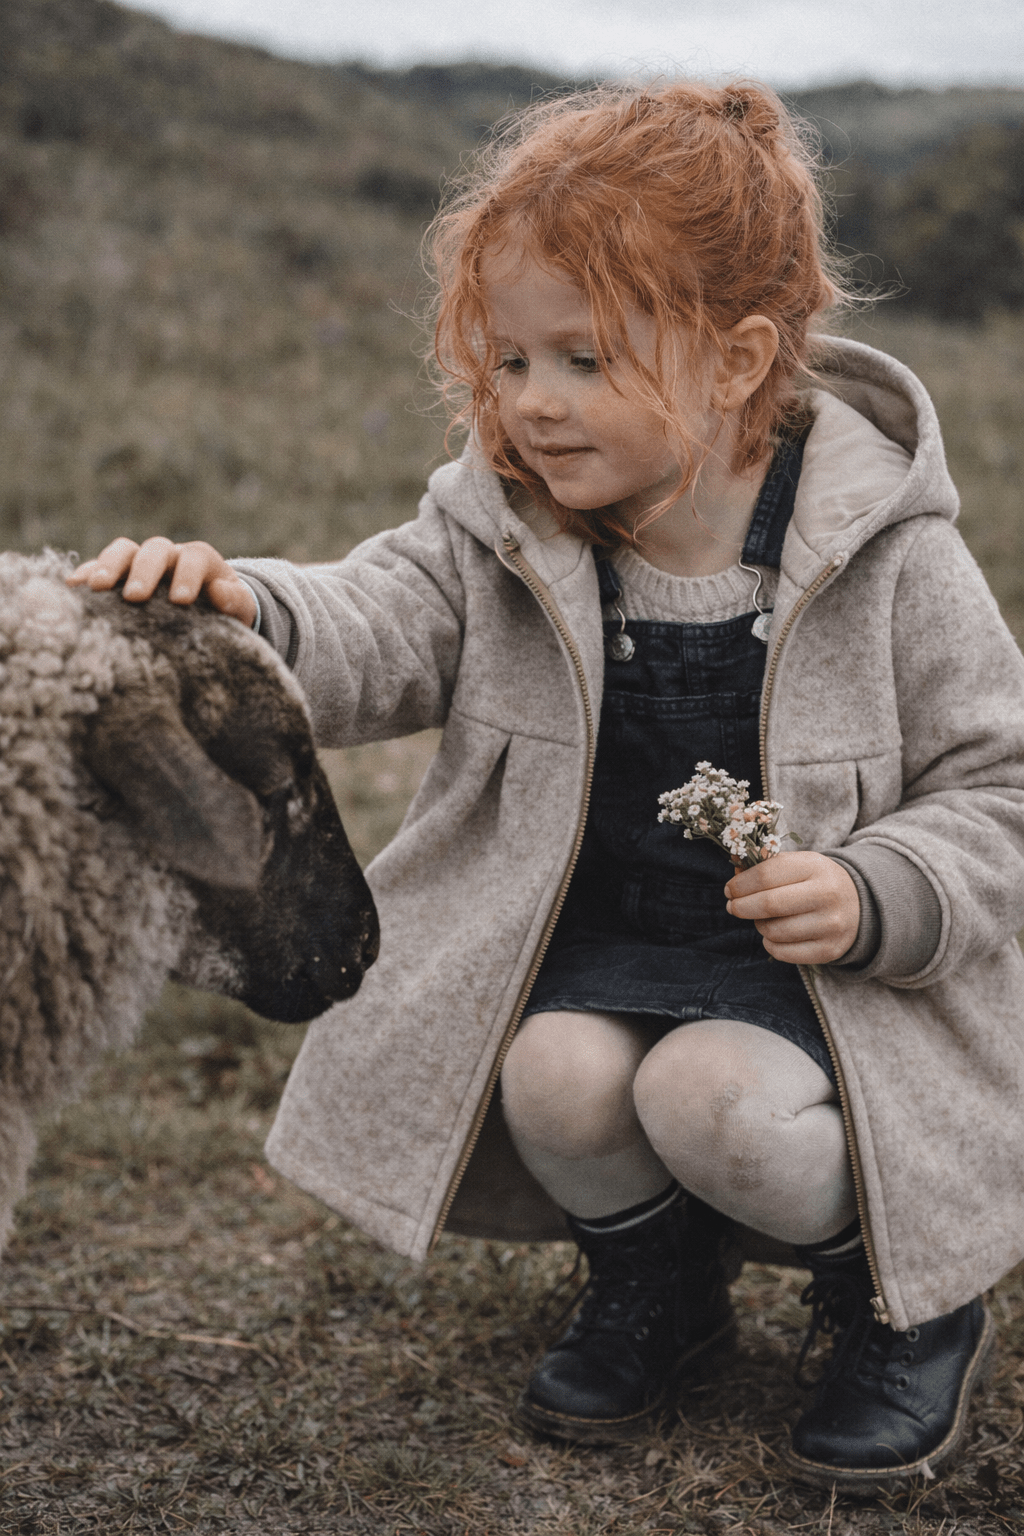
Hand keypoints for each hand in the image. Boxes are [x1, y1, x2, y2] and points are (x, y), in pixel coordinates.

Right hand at [67, 536, 256, 626]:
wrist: (207, 612)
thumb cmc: (225, 613)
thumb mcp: (239, 611)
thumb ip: (236, 602)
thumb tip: (221, 591)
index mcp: (201, 560)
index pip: (195, 557)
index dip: (188, 575)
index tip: (181, 601)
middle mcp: (170, 555)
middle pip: (156, 550)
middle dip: (144, 571)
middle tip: (136, 597)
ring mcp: (141, 562)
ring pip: (124, 551)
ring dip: (109, 565)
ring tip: (97, 588)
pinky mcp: (118, 574)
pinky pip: (99, 566)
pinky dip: (87, 574)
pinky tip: (74, 589)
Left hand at [724, 851, 859, 964]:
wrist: (859, 905)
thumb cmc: (817, 881)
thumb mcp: (798, 864)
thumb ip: (766, 867)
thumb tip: (734, 878)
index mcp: (815, 867)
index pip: (765, 875)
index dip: (740, 885)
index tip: (729, 890)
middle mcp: (826, 895)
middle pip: (768, 904)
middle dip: (742, 907)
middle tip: (733, 907)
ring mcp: (830, 925)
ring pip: (774, 931)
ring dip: (758, 925)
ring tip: (762, 919)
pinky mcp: (829, 950)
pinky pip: (784, 953)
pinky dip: (770, 944)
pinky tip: (773, 935)